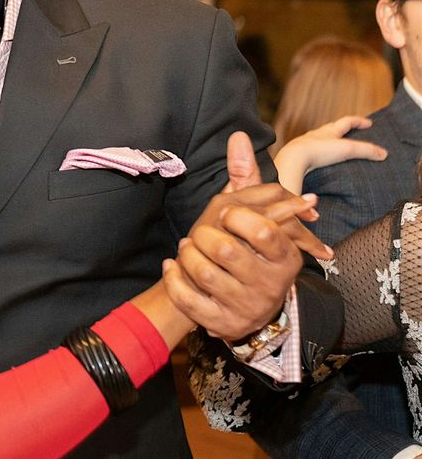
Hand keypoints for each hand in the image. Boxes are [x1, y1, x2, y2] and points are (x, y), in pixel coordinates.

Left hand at [163, 187, 319, 340]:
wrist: (241, 305)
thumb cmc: (246, 248)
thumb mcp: (253, 215)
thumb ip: (247, 178)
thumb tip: (237, 135)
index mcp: (285, 256)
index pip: (265, 230)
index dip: (237, 218)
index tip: (225, 215)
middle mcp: (270, 285)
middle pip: (225, 249)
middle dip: (202, 235)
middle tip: (198, 234)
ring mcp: (245, 306)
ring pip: (202, 272)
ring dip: (185, 255)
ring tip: (187, 249)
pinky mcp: (221, 323)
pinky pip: (187, 300)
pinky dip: (173, 279)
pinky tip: (172, 267)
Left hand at [274, 116, 386, 193]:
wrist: (292, 160)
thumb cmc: (319, 151)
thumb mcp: (347, 149)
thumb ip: (366, 151)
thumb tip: (384, 154)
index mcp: (329, 131)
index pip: (347, 121)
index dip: (359, 121)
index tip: (369, 122)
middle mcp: (316, 135)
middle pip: (331, 129)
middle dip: (342, 129)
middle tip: (352, 132)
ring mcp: (306, 145)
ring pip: (319, 140)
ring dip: (328, 142)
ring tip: (335, 147)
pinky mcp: (299, 156)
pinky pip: (311, 153)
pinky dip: (318, 154)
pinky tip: (318, 161)